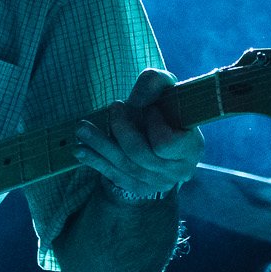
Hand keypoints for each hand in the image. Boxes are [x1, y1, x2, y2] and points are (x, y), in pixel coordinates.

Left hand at [74, 68, 204, 203]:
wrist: (158, 135)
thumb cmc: (163, 109)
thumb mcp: (165, 90)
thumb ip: (155, 84)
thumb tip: (136, 100)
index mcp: (191, 147)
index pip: (167, 143)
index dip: (154, 125)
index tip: (148, 109)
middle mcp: (177, 170)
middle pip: (141, 154)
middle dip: (121, 130)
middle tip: (113, 107)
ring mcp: (157, 182)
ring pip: (124, 165)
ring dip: (100, 145)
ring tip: (81, 128)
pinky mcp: (138, 188)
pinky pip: (114, 175)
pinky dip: (94, 160)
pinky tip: (79, 149)